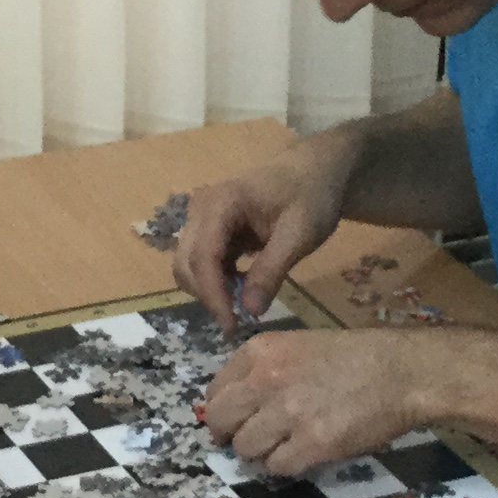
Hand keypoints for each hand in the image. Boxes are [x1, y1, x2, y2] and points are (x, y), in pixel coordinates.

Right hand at [173, 132, 357, 332]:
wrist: (311, 172)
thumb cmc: (310, 196)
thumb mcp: (300, 233)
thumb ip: (273, 269)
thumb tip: (251, 310)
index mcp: (222, 203)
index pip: (203, 256)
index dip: (213, 295)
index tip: (231, 326)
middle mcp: (201, 209)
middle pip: (186, 263)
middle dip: (208, 296)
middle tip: (238, 321)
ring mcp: (201, 218)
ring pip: (187, 265)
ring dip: (209, 290)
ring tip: (243, 301)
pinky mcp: (208, 230)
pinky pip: (200, 263)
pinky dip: (215, 282)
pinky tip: (242, 286)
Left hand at [201, 329, 426, 477]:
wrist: (401, 371)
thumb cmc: (354, 357)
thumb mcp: (298, 347)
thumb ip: (263, 371)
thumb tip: (236, 409)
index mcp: (260, 351)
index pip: (214, 391)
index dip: (224, 410)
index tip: (237, 420)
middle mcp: (266, 380)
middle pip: (220, 421)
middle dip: (231, 434)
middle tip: (252, 439)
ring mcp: (288, 413)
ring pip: (246, 449)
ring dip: (261, 452)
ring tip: (285, 445)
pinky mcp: (312, 444)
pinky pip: (278, 467)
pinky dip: (288, 465)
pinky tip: (306, 452)